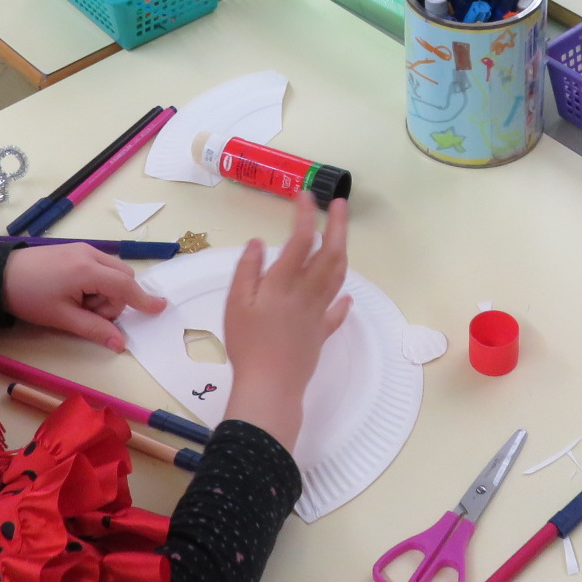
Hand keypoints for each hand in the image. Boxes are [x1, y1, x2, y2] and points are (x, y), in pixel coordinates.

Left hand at [4, 243, 166, 351]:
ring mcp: (84, 249)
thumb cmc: (30, 297)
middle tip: (86, 313)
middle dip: (115, 300)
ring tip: (77, 303)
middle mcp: (91, 254)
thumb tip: (121, 344)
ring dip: (106, 292)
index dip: (144, 300)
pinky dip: (98, 283)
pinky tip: (76, 292)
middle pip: (124, 278)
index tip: (161, 308)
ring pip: (114, 272)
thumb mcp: (62, 318)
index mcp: (88, 270)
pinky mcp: (77, 250)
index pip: (125, 287)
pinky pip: (102, 267)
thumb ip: (94, 329)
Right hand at [221, 193, 350, 451]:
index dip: (305, 216)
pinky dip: (343, 300)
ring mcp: (318, 313)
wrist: (270, 385)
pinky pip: (337, 312)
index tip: (305, 196)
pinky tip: (346, 296)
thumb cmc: (247, 343)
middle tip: (340, 204)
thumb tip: (257, 242)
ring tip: (342, 237)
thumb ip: (247, 270)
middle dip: (338, 225)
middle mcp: (307, 292)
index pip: (300, 240)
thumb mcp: (235, 303)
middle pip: (330, 253)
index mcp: (283, 282)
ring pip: (338, 277)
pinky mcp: (322, 333)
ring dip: (343, 252)